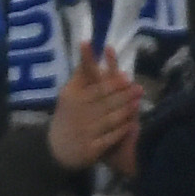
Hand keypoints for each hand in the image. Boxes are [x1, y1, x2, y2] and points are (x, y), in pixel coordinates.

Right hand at [44, 37, 142, 179]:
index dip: (111, 81)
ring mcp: (83, 131)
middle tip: (138, 88)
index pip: (94, 87)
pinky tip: (131, 125)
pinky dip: (121, 131)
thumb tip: (89, 47)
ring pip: (109, 119)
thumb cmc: (68, 116)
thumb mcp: (68, 94)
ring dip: (125, 110)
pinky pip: (109, 138)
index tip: (125, 75)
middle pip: (104, 102)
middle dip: (122, 95)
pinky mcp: (90, 148)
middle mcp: (76, 113)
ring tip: (138, 102)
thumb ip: (81, 75)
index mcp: (71, 98)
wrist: (56, 149)